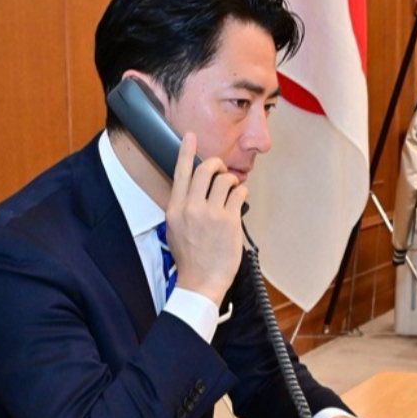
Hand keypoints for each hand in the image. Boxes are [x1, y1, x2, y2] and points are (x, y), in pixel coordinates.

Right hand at [166, 132, 247, 305]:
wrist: (201, 280)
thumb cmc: (189, 257)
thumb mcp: (175, 229)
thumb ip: (182, 208)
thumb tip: (192, 191)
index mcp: (175, 209)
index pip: (180, 173)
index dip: (186, 152)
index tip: (190, 137)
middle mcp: (191, 208)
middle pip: (205, 170)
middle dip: (216, 163)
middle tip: (220, 167)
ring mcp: (211, 214)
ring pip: (224, 180)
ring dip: (231, 179)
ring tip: (231, 187)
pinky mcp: (229, 221)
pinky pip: (238, 193)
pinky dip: (241, 191)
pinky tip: (239, 197)